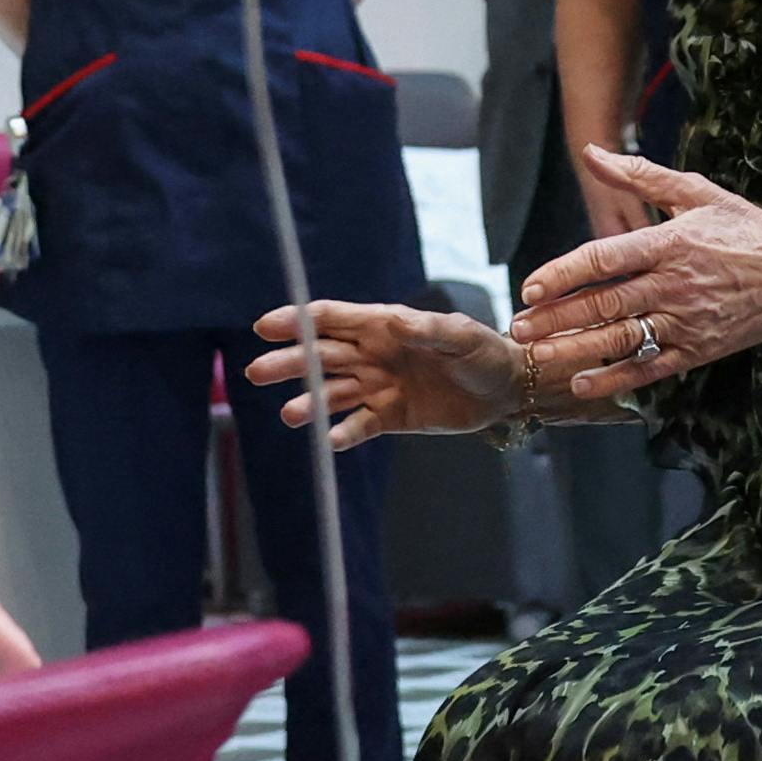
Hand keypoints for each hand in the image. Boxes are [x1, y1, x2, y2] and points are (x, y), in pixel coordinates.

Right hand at [243, 298, 529, 448]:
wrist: (505, 390)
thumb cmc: (482, 351)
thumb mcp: (460, 335)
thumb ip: (429, 330)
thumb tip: (395, 323)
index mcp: (383, 325)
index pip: (330, 319)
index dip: (297, 321)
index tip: (266, 327)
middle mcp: (372, 354)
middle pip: (321, 356)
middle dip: (289, 362)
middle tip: (256, 372)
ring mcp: (378, 386)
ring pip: (333, 392)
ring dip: (309, 401)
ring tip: (290, 415)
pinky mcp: (389, 417)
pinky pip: (359, 425)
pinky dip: (343, 433)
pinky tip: (329, 440)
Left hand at [510, 147, 761, 398]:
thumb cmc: (747, 229)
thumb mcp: (697, 192)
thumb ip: (641, 175)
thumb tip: (593, 152)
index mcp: (672, 242)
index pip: (606, 258)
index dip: (564, 273)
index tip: (531, 287)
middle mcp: (676, 284)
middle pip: (606, 303)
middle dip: (557, 318)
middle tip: (518, 327)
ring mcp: (687, 321)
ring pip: (622, 338)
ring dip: (575, 349)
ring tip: (537, 355)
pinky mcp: (697, 350)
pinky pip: (650, 367)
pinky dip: (616, 377)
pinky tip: (582, 381)